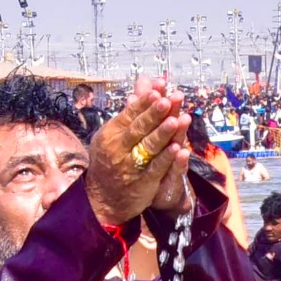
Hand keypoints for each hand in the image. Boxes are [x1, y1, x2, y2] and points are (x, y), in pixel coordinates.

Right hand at [86, 77, 190, 232]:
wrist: (103, 198)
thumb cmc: (109, 159)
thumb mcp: (113, 134)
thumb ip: (131, 110)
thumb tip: (143, 82)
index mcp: (111, 134)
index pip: (129, 115)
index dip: (144, 103)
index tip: (157, 90)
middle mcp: (118, 149)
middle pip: (139, 129)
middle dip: (154, 114)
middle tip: (167, 100)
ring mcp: (130, 166)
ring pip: (148, 147)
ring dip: (162, 134)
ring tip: (175, 121)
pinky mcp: (142, 182)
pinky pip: (156, 168)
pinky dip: (166, 159)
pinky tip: (178, 149)